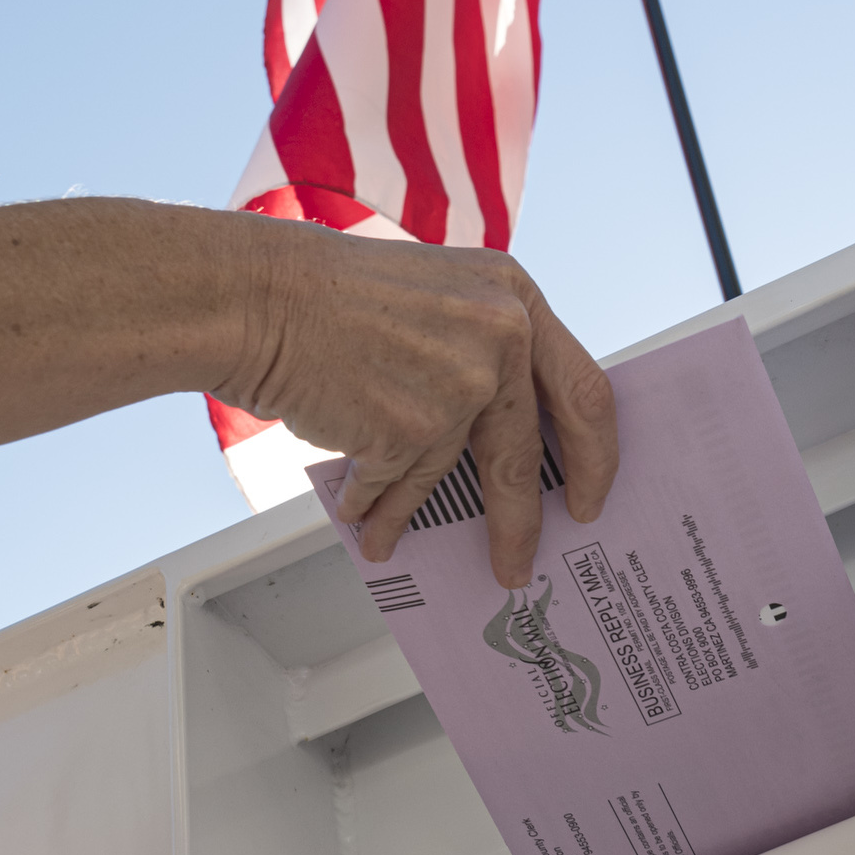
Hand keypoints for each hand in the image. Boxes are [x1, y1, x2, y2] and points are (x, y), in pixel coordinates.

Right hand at [221, 218, 621, 586]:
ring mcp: (459, 383)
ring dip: (421, 518)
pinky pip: (401, 486)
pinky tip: (361, 516)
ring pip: (456, 476)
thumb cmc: (335, 296)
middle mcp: (500, 336)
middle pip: (529, 453)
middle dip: (526, 520)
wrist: (259, 295)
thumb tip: (508, 435)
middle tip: (524, 558)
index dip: (595, 453)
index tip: (593, 492)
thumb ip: (485, 350)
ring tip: (396, 540)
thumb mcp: (441, 295)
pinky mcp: (410, 426)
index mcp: (515, 297)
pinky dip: (377, 507)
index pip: (584, 391)